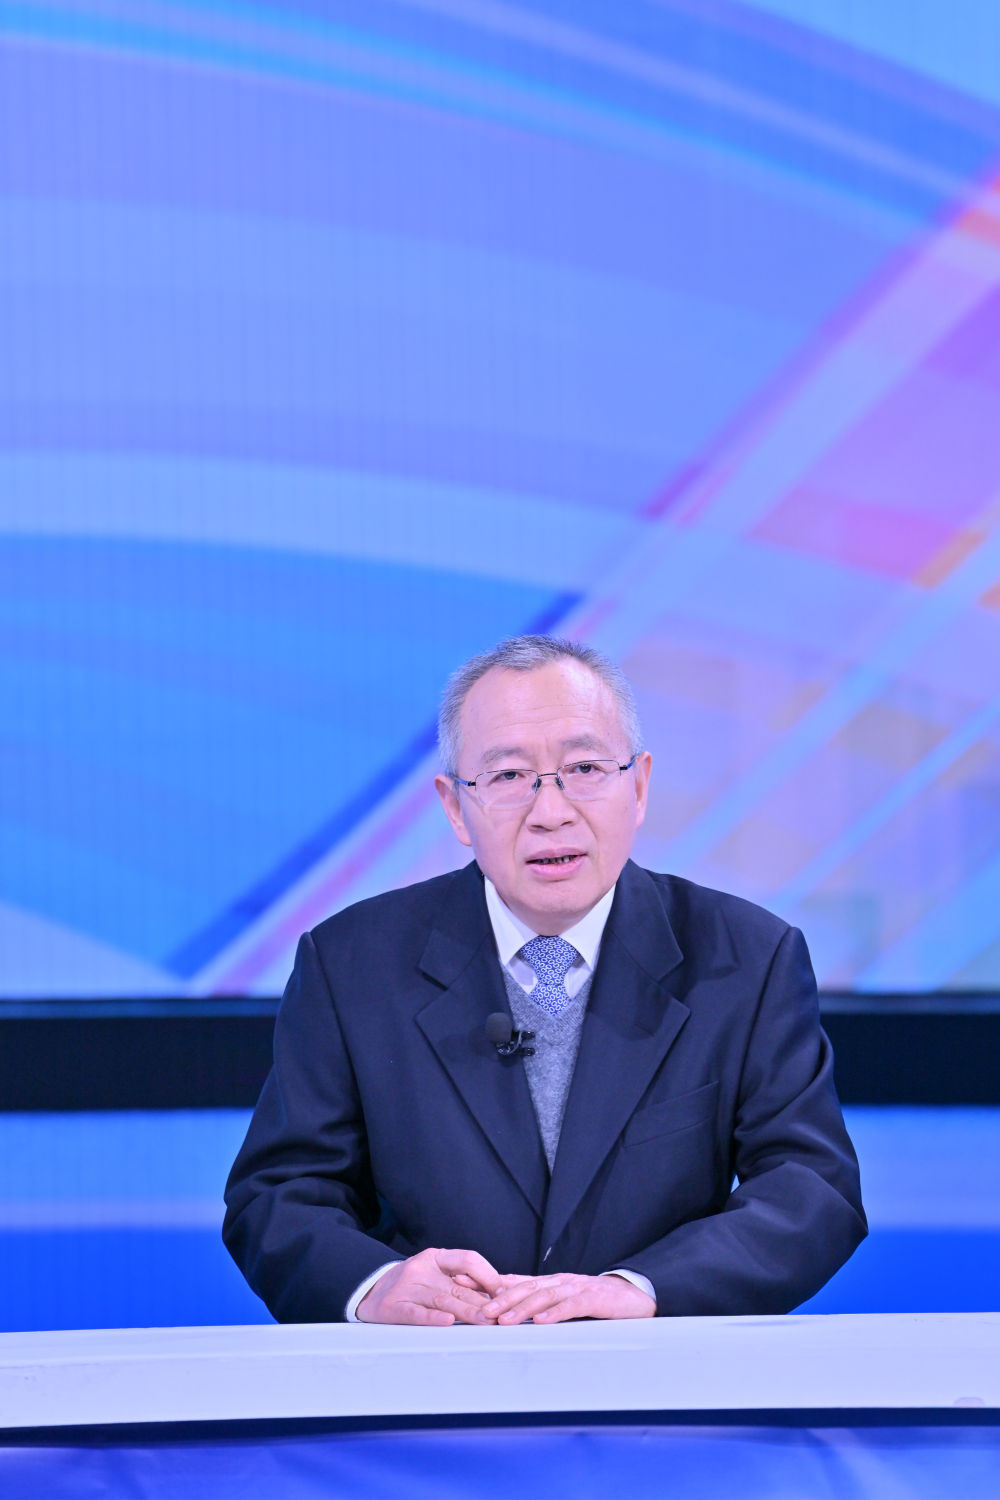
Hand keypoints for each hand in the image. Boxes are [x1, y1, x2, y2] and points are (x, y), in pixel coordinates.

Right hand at [356, 1247, 499, 1325]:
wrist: (370, 1292)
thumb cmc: (412, 1285)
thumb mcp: (434, 1273)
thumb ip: (460, 1280)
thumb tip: (498, 1293)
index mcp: (435, 1257)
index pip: (468, 1259)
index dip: (488, 1275)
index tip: (503, 1292)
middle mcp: (422, 1269)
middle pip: (458, 1286)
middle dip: (482, 1301)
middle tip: (502, 1315)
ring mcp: (407, 1287)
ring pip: (442, 1300)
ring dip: (466, 1312)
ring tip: (485, 1322)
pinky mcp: (394, 1307)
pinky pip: (416, 1313)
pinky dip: (432, 1318)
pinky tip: (447, 1323)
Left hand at [483, 1272, 655, 1324]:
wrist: (634, 1297)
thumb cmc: (596, 1302)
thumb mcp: (563, 1300)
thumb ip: (539, 1302)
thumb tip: (506, 1309)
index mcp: (550, 1282)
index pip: (514, 1281)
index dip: (487, 1282)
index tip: (460, 1284)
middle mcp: (559, 1282)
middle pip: (525, 1288)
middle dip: (500, 1298)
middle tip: (480, 1311)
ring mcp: (576, 1288)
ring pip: (544, 1296)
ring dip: (522, 1308)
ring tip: (503, 1320)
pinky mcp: (594, 1299)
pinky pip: (571, 1306)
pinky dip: (555, 1314)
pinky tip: (541, 1322)